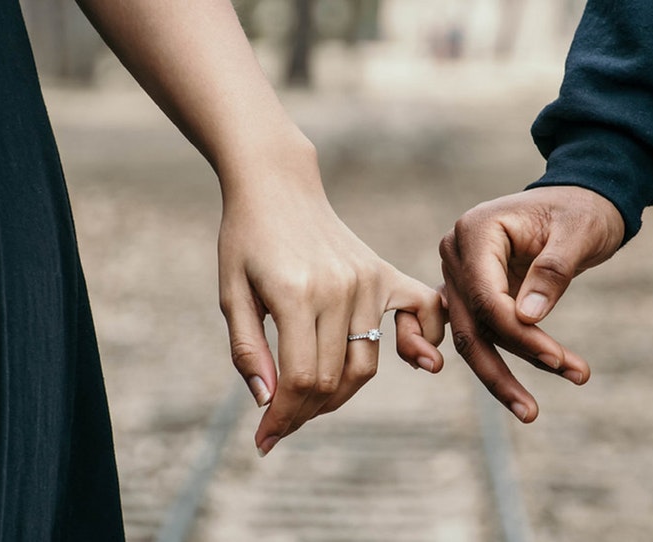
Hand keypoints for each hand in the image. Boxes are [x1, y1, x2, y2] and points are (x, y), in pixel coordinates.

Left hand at [218, 142, 444, 456]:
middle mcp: (339, 288)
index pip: (300, 379)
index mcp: (295, 293)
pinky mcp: (383, 273)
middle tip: (281, 422)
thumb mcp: (230, 293)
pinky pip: (421, 313)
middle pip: (333, 379)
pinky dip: (422, 342)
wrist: (277, 185)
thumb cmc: (245, 239)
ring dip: (340, 393)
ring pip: (366, 363)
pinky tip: (415, 360)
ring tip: (310, 400)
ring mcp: (367, 280)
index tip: (265, 440)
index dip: (283, 418)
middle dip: (304, 412)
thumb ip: (248, 350)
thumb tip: (268, 402)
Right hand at [438, 186, 623, 421]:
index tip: (558, 359)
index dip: (519, 334)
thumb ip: (552, 272)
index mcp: (475, 231)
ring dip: (500, 374)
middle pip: (471, 324)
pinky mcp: (470, 292)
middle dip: (502, 369)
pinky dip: (488, 360)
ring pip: (471, 336)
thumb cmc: (582, 210)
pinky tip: (497, 392)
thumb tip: (526, 318)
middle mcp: (456, 253)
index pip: (486, 297)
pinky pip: (471, 331)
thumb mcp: (578, 233)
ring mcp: (458, 275)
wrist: (581, 200)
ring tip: (531, 410)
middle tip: (532, 411)